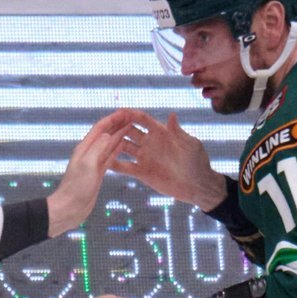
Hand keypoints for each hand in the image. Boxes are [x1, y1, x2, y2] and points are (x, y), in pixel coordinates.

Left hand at [46, 111, 129, 236]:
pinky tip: (125, 146)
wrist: (69, 208)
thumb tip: (107, 134)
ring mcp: (94, 162)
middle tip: (134, 117)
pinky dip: (117, 149)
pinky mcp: (98, 172)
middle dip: (118, 124)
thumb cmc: (76, 188)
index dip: (113, 119)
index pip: (100, 128)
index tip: (126, 112)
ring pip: (109, 144)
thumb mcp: (88, 166)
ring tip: (132, 128)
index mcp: (85, 148)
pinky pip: (109, 157)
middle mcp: (89, 152)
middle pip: (106, 133)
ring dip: (120, 135)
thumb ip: (97, 149)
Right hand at [112, 109, 226, 210]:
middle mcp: (149, 142)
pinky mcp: (141, 172)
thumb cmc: (197, 162)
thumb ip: (178, 132)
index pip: (142, 120)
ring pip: (123, 147)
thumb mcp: (189, 145)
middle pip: (128, 131)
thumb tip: (171, 115)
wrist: (197, 186)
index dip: (131, 114)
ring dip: (112, 144)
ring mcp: (144, 157)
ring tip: (99, 144)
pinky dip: (114, 164)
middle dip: (116, 127)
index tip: (118, 111)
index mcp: (161, 133)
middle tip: (103, 126)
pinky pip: (125, 167)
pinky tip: (102, 162)